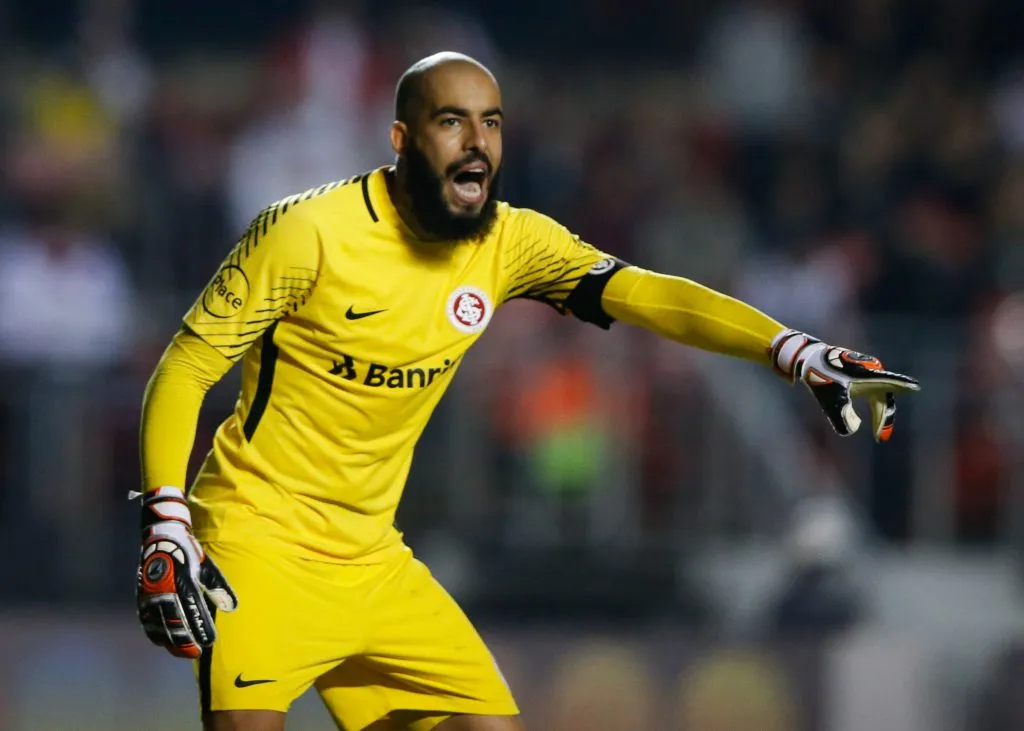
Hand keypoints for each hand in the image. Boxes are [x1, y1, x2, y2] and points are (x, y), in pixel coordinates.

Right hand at [133, 487, 237, 657]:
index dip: (200, 628)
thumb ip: (218, 588)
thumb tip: (231, 608)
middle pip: (174, 623)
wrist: (162, 538)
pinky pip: (146, 619)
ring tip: (182, 652)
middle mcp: (165, 591)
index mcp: (184, 582)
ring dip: (170, 640)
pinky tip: (161, 641)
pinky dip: (154, 632)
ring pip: (159, 624)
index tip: (210, 642)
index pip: (193, 611)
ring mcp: (150, 595)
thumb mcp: (206, 567)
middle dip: (185, 641)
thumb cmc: (189, 554)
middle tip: (196, 654)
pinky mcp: (141, 596)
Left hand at [770, 329, 919, 441]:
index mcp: (867, 373)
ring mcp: (868, 375)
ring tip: (879, 435)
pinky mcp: (863, 378)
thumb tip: (855, 429)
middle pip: (885, 397)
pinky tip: (875, 423)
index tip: (916, 387)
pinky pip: (874, 395)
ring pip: (880, 398)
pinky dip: (874, 409)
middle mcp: (872, 372)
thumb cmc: (820, 376)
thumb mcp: (829, 398)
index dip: (902, 385)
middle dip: (884, 418)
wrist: (809, 360)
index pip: (888, 381)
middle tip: (881, 438)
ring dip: (880, 415)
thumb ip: (841, 416)